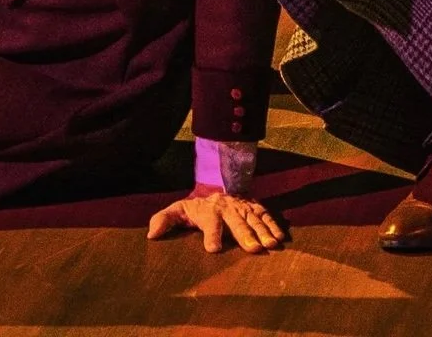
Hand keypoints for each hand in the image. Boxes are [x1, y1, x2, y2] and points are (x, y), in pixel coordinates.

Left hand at [146, 186, 286, 253]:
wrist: (216, 183)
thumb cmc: (196, 205)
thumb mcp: (178, 209)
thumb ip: (164, 219)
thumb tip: (151, 234)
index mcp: (208, 211)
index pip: (209, 223)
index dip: (211, 235)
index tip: (213, 249)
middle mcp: (227, 207)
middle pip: (237, 221)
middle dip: (245, 235)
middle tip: (254, 249)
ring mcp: (242, 206)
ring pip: (254, 218)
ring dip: (263, 231)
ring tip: (271, 245)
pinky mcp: (253, 206)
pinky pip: (265, 215)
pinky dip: (274, 225)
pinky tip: (281, 237)